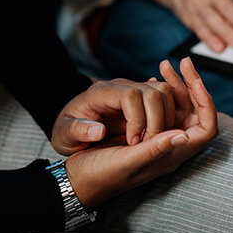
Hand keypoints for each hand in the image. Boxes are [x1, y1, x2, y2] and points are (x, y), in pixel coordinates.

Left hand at [52, 77, 175, 153]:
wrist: (72, 128)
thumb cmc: (67, 132)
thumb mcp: (64, 135)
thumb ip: (78, 131)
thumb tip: (98, 131)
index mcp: (101, 93)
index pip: (131, 95)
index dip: (138, 119)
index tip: (132, 142)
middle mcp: (120, 87)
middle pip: (153, 91)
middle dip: (156, 121)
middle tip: (145, 145)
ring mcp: (133, 90)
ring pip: (164, 93)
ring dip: (165, 119)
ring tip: (151, 141)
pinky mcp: (142, 98)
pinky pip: (165, 99)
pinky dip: (168, 116)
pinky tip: (156, 135)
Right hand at [63, 57, 217, 208]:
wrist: (78, 179)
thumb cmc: (100, 175)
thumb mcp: (127, 162)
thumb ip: (154, 150)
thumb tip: (184, 135)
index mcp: (171, 156)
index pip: (206, 128)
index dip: (206, 102)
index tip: (194, 79)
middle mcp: (169, 146)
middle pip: (195, 113)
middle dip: (191, 87)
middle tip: (182, 63)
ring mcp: (158, 138)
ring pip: (178, 107)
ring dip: (175, 86)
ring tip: (164, 65)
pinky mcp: (145, 130)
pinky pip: (161, 107)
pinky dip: (160, 91)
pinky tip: (153, 77)